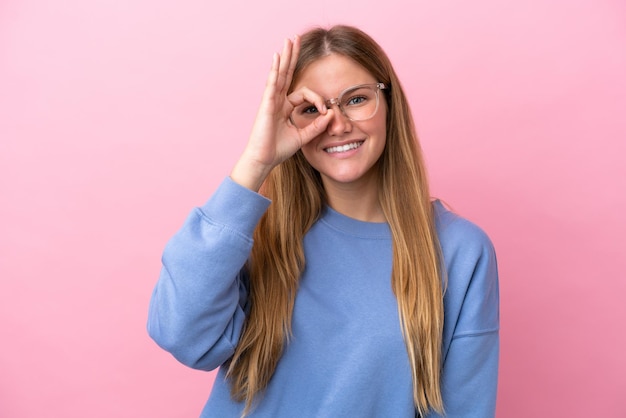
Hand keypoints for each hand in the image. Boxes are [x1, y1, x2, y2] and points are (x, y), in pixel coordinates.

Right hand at [231, 36, 333, 190]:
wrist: (264, 160)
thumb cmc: (278, 150)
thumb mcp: (303, 136)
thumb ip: (317, 126)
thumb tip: (331, 114)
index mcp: (285, 108)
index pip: (304, 94)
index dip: (317, 99)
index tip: (325, 110)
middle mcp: (277, 101)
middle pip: (287, 74)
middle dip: (292, 57)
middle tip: (296, 39)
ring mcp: (270, 101)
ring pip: (279, 74)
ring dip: (285, 56)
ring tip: (288, 40)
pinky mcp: (266, 104)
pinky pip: (272, 83)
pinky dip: (275, 70)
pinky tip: (277, 56)